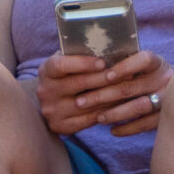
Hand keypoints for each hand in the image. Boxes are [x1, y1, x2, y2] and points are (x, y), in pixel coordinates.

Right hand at [33, 49, 166, 137]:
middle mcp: (45, 91)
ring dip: (110, 95)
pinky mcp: (60, 126)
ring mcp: (51, 111)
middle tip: (126, 73)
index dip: (82, 63)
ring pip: (86, 104)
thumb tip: (109, 47)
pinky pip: (88, 119)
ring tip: (127, 88)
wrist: (51, 100)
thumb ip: (80, 55)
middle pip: (77, 84)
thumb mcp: (67, 61)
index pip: (61, 65)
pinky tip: (120, 104)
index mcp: (46, 71)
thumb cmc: (67, 75)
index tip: (102, 61)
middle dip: (103, 78)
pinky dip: (106, 111)